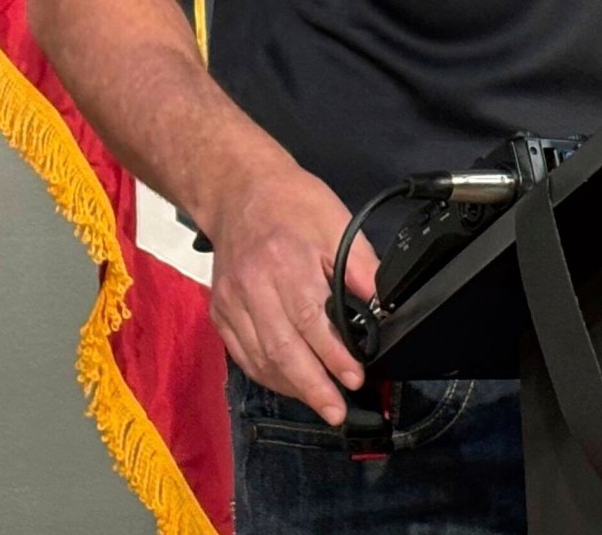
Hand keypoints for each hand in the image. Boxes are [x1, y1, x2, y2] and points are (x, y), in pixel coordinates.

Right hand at [201, 161, 378, 424]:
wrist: (239, 192)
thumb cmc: (294, 205)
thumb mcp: (337, 223)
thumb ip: (360, 268)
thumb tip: (381, 307)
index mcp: (285, 262)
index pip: (310, 320)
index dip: (333, 355)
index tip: (355, 378)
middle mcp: (252, 286)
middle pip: (282, 348)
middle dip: (312, 386)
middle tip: (337, 410)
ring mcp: (231, 302)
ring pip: (259, 358)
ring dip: (291, 387)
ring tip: (320, 404)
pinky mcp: (219, 312)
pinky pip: (242, 354)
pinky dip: (267, 375)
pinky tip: (290, 385)